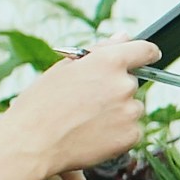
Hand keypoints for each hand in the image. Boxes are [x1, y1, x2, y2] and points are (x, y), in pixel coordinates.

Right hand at [0, 42, 154, 175]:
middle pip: (132, 83)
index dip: (146, 53)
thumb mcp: (65, 68)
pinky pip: (132, 130)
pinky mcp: (131, 135)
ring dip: (117, 112)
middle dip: (115, 89)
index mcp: (109, 61)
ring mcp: (130, 111)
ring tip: (85, 121)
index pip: (145, 50)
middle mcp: (125, 84)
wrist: (31, 143)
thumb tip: (124, 36)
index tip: (147, 57)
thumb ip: (101, 50)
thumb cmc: (41, 103)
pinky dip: (118, 133)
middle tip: (87, 103)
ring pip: (132, 108)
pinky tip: (93, 135)